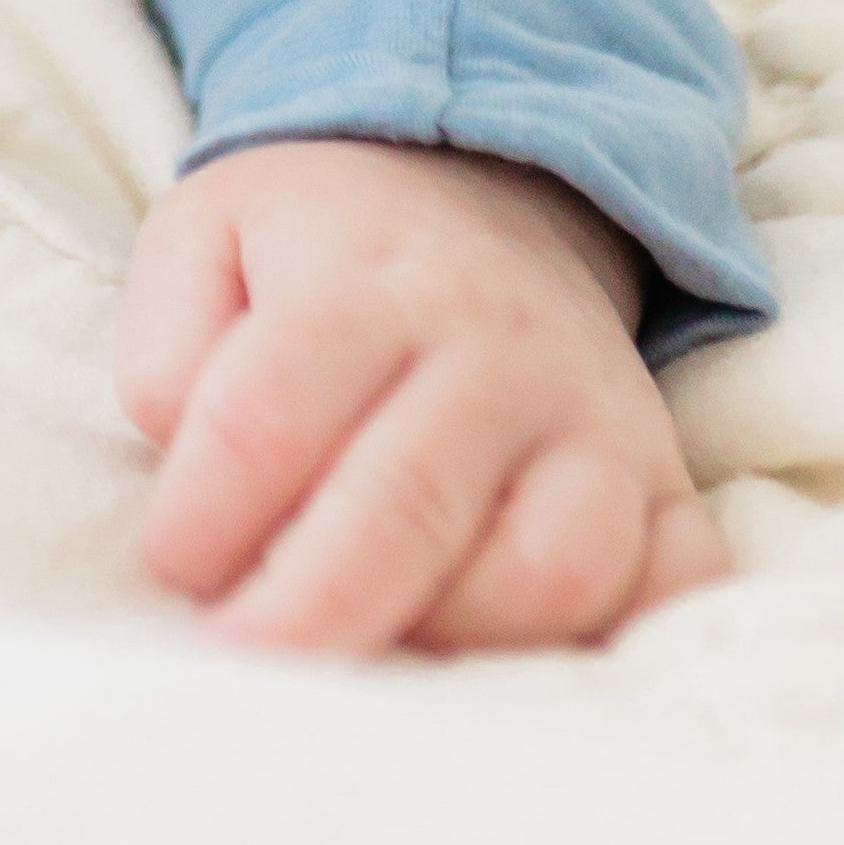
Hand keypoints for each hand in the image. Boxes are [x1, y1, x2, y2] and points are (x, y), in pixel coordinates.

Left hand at [119, 137, 727, 653]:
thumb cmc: (318, 236)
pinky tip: (520, 656)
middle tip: (244, 662)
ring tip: (381, 640)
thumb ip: (166, 342)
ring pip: (551, 570)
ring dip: (454, 636)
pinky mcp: (667, 478)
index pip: (265, 414)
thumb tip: (181, 455)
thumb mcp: (204, 233)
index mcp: (359, 282)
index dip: (204, 512)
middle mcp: (490, 348)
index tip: (172, 564)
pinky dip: (614, 644)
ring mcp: (592, 417)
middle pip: (405, 505)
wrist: (481, 182)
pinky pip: (677, 589)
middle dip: (312, 611)